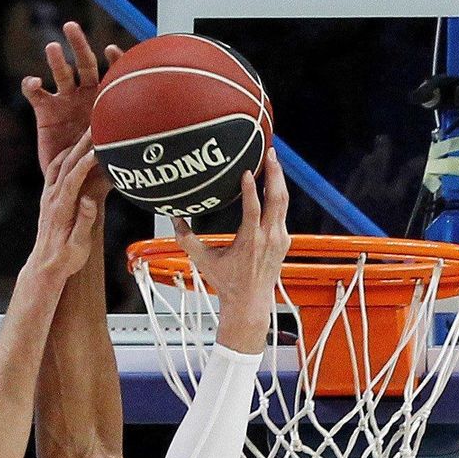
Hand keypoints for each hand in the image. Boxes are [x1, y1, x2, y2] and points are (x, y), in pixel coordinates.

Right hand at [22, 20, 125, 171]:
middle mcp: (85, 95)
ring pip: (60, 73)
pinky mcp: (44, 110)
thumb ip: (129, 144)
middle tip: (71, 26)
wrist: (76, 185)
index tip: (111, 51)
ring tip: (52, 48)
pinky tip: (34, 83)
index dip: (114, 60)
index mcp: (106, 100)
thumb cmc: (101, 171)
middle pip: (83, 63)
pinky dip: (32, 85)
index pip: (113, 72)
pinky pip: (36, 93)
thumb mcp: (120, 157)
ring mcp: (64, 101)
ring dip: (55, 60)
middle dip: (78, 44)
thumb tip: (153, 140)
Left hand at [25, 134, 103, 287]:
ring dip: (73, 146)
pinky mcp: (48, 197)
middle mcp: (52, 198)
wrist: (45, 266)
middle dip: (82, 144)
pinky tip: (74, 150)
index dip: (86, 161)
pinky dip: (65, 155)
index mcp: (60, 208)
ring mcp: (48, 196)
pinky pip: (55, 170)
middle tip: (96, 127)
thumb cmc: (65, 259)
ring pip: (59, 163)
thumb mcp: (78, 245)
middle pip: (66, 163)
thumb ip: (84, 221)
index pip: (73, 177)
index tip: (99, 148)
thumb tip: (89, 200)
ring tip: (87, 133)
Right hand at [179, 149, 289, 352]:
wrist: (250, 304)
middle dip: (275, 174)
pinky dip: (278, 196)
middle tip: (270, 153)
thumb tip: (174, 219)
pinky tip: (273, 184)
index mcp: (250, 242)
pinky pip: (283, 212)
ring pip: (284, 203)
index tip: (247, 170)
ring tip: (274, 161)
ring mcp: (279, 239)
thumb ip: (187, 239)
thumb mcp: (204, 261)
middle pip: (277, 199)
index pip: (253, 208)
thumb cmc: (228, 284)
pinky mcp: (284, 241)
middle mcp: (268, 238)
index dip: (251, 188)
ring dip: (279, 180)